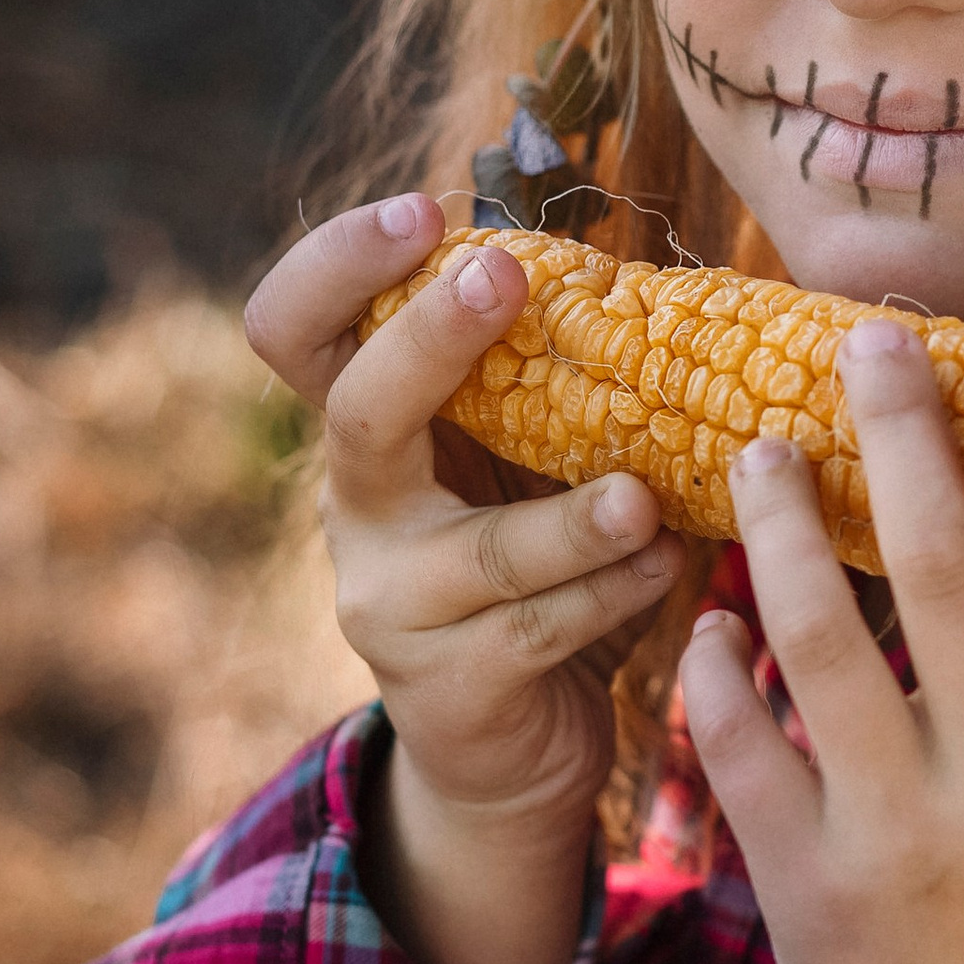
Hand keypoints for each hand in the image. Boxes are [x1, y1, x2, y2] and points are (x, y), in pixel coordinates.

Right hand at [244, 194, 687, 963]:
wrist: (509, 754)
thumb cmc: (533, 570)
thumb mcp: (524, 461)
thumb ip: (542, 377)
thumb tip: (628, 257)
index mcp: (368, 434)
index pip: (291, 327)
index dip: (337, 261)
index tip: (425, 210)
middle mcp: (357, 512)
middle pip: (354, 410)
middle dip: (428, 338)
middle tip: (506, 280)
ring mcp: (391, 607)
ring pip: (482, 550)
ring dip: (572, 519)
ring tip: (644, 498)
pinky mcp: (448, 689)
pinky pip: (541, 628)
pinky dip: (617, 591)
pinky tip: (671, 567)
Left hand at [680, 322, 963, 963]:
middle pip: (951, 571)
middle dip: (902, 436)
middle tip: (867, 343)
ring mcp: (904, 839)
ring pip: (823, 635)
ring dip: (782, 523)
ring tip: (759, 450)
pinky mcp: (808, 890)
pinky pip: (739, 741)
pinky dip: (715, 664)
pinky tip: (710, 612)